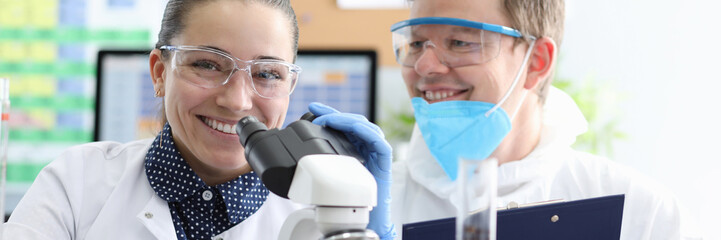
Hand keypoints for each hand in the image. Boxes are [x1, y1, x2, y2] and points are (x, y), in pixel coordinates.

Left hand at [308, 102, 395, 239]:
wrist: (365, 214)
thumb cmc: (349, 195)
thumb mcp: (331, 171)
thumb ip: (323, 158)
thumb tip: (300, 150)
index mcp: (355, 146)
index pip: (343, 124)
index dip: (329, 113)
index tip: (312, 108)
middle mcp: (366, 145)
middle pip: (352, 121)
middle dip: (333, 113)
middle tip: (315, 111)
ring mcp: (376, 149)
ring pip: (363, 125)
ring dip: (345, 119)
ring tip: (328, 119)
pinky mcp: (384, 157)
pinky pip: (376, 139)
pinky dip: (363, 131)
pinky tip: (351, 127)